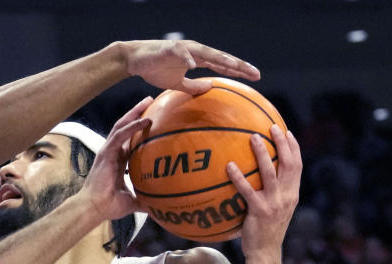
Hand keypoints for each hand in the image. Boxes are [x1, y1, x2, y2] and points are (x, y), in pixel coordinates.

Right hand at [78, 97, 153, 220]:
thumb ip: (143, 200)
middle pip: (124, 127)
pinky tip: (145, 120)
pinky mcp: (106, 153)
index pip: (129, 139)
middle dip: (136, 113)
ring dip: (134, 113)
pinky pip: (120, 135)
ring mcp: (108, 151)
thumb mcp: (131, 201)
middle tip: (150, 101)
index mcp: (117, 161)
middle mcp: (112, 153)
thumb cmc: (109, 205)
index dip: (138, 129)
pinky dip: (132, 127)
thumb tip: (158, 207)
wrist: (94, 208)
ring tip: (147, 102)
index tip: (152, 119)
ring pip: (121, 126)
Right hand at [123, 40, 259, 94]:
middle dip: (239, 65)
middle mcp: (196, 51)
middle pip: (221, 58)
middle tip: (256, 74)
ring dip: (221, 59)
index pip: (223, 65)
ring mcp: (184, 49)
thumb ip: (193, 86)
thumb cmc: (156, 69)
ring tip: (234, 66)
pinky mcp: (170, 49)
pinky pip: (181, 53)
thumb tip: (210, 87)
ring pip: (207, 53)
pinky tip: (194, 64)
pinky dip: (187, 57)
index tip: (254, 77)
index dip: (239, 70)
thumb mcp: (178, 83)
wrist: (136, 60)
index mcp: (199, 58)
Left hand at [228, 125, 302, 257]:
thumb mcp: (277, 208)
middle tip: (271, 127)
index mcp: (292, 194)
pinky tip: (229, 165)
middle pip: (289, 164)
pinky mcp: (259, 211)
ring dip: (262, 153)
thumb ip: (275, 191)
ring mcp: (274, 203)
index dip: (294, 147)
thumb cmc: (267, 230)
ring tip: (253, 137)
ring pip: (270, 172)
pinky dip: (238, 177)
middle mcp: (287, 196)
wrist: (265, 252)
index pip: (297, 166)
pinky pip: (247, 190)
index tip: (286, 131)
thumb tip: (261, 174)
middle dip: (282, 143)